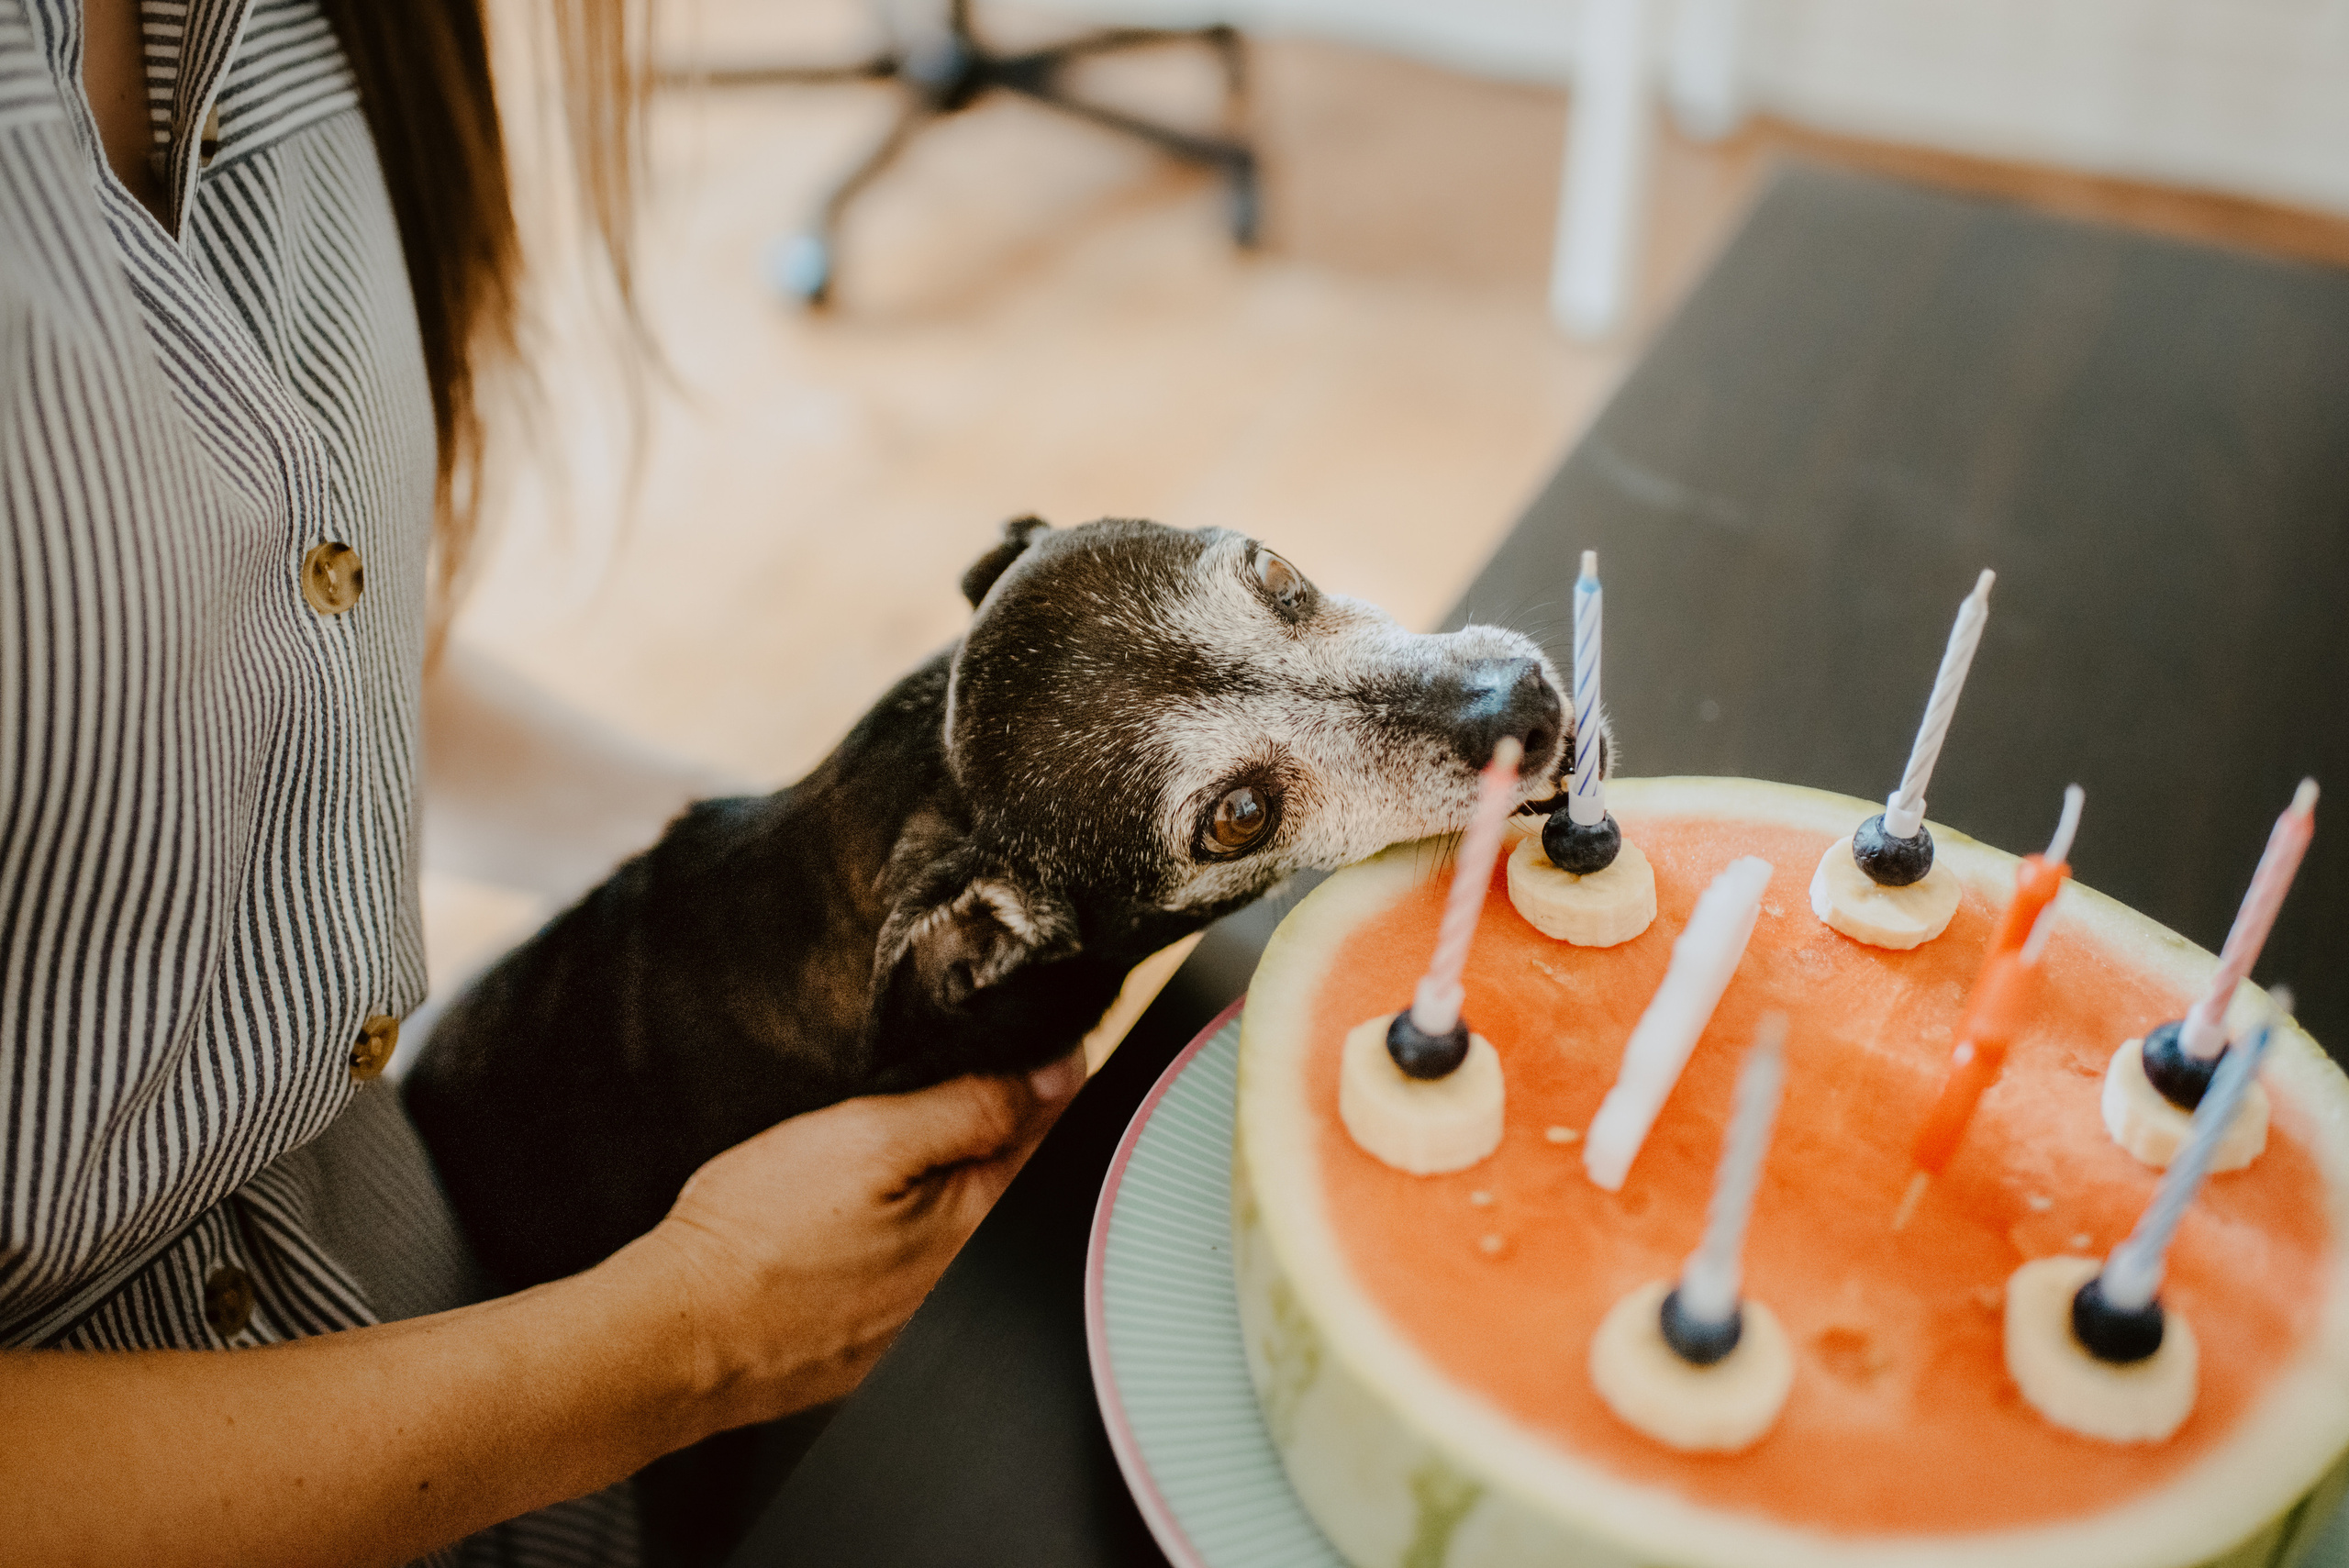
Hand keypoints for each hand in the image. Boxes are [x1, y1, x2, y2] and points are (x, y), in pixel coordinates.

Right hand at [618, 1050, 1087, 1436]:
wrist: (677, 1337)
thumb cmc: (759, 1237)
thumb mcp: (870, 1139)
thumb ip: (972, 1106)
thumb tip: (1059, 1073)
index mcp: (979, 1222)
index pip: (1049, 1131)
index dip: (1040, 1077)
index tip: (1020, 1043)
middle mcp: (968, 1278)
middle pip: (1008, 1177)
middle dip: (987, 1128)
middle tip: (929, 1091)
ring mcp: (923, 1316)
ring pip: (957, 1222)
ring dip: (938, 1182)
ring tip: (877, 1157)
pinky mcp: (876, 1339)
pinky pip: (911, 1267)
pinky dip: (893, 1233)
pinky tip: (845, 1220)